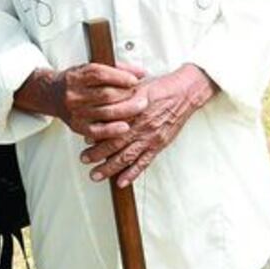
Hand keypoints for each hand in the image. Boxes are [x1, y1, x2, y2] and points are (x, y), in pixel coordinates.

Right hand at [47, 62, 147, 139]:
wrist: (52, 94)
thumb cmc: (76, 81)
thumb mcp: (91, 68)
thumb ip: (117, 69)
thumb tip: (140, 73)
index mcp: (77, 76)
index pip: (100, 75)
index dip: (120, 77)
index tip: (135, 80)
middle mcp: (74, 94)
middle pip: (105, 95)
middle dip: (127, 96)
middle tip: (143, 97)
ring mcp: (75, 111)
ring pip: (104, 112)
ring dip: (126, 111)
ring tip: (139, 108)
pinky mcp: (76, 126)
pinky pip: (96, 131)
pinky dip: (112, 130)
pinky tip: (124, 127)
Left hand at [80, 64, 217, 187]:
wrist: (185, 93)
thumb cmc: (160, 87)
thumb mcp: (137, 86)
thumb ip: (121, 95)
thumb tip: (102, 105)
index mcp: (134, 111)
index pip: (111, 126)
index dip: (97, 134)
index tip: (85, 140)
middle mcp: (141, 127)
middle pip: (115, 145)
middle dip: (97, 154)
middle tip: (84, 159)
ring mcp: (150, 138)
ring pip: (127, 157)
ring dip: (110, 168)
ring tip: (95, 175)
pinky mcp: (159, 145)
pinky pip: (144, 163)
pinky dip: (132, 174)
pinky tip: (122, 182)